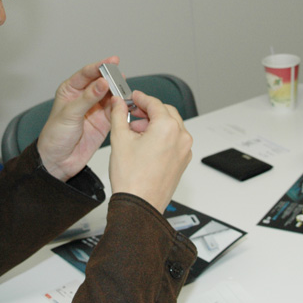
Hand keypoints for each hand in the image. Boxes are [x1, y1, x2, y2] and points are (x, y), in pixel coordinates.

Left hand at [37, 57, 118, 181]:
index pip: (87, 74)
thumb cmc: (55, 136)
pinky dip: (122, 107)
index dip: (100, 66)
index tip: (112, 62)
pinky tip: (126, 104)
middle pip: (102, 82)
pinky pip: (116, 111)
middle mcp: (84, 97)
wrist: (58, 161)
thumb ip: (88, 98)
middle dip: (112, 79)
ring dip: (119, 93)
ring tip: (126, 90)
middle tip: (121, 77)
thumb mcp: (69, 114)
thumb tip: (103, 82)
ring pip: (111, 96)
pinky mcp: (104, 122)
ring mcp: (95, 109)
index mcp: (71, 90)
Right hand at [107, 91, 192, 213]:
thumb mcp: (120, 139)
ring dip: (156, 123)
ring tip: (136, 131)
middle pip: (166, 112)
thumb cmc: (132, 179)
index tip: (133, 97)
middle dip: (149, 110)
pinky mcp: (183, 161)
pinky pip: (175, 140)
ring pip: (172, 126)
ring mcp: (184, 150)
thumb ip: (119, 115)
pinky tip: (145, 143)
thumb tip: (118, 104)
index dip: (141, 97)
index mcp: (167, 127)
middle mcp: (181, 137)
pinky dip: (162, 136)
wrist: (139, 206)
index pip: (154, 103)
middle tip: (133, 112)